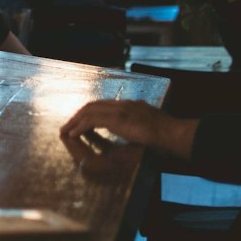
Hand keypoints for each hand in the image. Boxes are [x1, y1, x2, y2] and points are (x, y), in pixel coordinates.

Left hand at [59, 99, 196, 165]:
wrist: (174, 133)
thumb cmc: (167, 136)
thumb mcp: (152, 128)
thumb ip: (141, 128)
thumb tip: (137, 136)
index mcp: (131, 106)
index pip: (104, 105)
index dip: (90, 113)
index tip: (81, 122)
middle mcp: (124, 104)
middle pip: (93, 105)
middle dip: (79, 115)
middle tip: (69, 125)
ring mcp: (120, 110)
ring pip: (89, 111)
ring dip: (75, 121)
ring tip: (66, 131)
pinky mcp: (117, 119)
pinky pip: (92, 120)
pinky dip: (80, 126)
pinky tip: (74, 134)